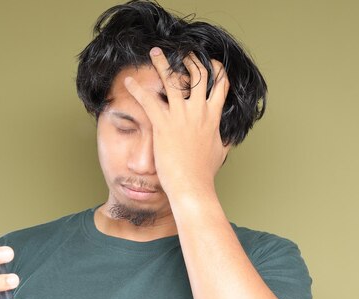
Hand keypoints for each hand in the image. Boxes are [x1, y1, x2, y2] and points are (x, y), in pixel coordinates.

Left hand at [123, 47, 230, 196]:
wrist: (192, 186)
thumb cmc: (204, 173)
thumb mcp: (219, 153)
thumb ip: (224, 141)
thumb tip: (230, 138)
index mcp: (212, 117)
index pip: (220, 84)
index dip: (215, 69)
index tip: (208, 61)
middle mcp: (198, 112)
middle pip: (198, 74)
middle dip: (189, 58)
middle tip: (180, 52)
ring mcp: (181, 116)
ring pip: (172, 80)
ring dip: (162, 63)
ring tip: (155, 53)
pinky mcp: (163, 125)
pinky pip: (148, 100)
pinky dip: (137, 89)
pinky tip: (128, 82)